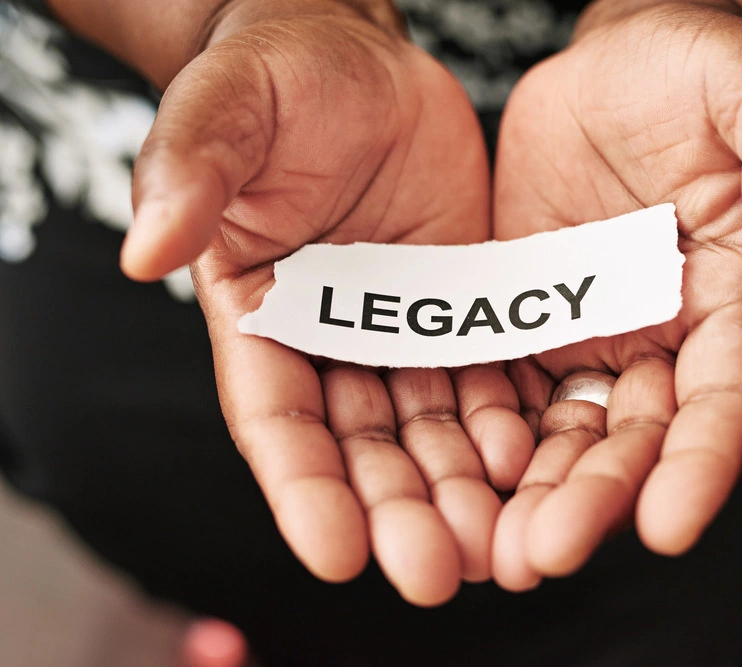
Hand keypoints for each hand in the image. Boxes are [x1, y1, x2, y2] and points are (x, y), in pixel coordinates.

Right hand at [119, 0, 532, 604]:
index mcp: (261, 316)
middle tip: (438, 573)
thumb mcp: (223, 114)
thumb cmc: (275, 79)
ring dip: (463, 489)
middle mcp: (333, 339)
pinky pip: (487, 375)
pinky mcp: (464, 305)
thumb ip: (189, 175)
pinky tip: (533, 459)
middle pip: (365, 446)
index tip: (335, 554)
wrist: (357, 57)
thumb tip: (147, 253)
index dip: (305, 489)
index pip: (278, 420)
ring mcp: (403, 327)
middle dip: (399, 512)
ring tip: (500, 543)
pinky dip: (508, 422)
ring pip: (433, 428)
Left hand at [490, 1, 741, 588]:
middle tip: (544, 553)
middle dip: (593, 499)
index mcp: (727, 302)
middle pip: (632, 438)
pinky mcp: (524, 321)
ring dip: (528, 493)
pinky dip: (479, 437)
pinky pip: (500, 389)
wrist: (612, 73)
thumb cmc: (693, 72)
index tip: (671, 527)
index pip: (724, 398)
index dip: (702, 463)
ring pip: (561, 433)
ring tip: (489, 546)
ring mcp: (588, 336)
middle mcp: (660, 339)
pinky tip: (446, 475)